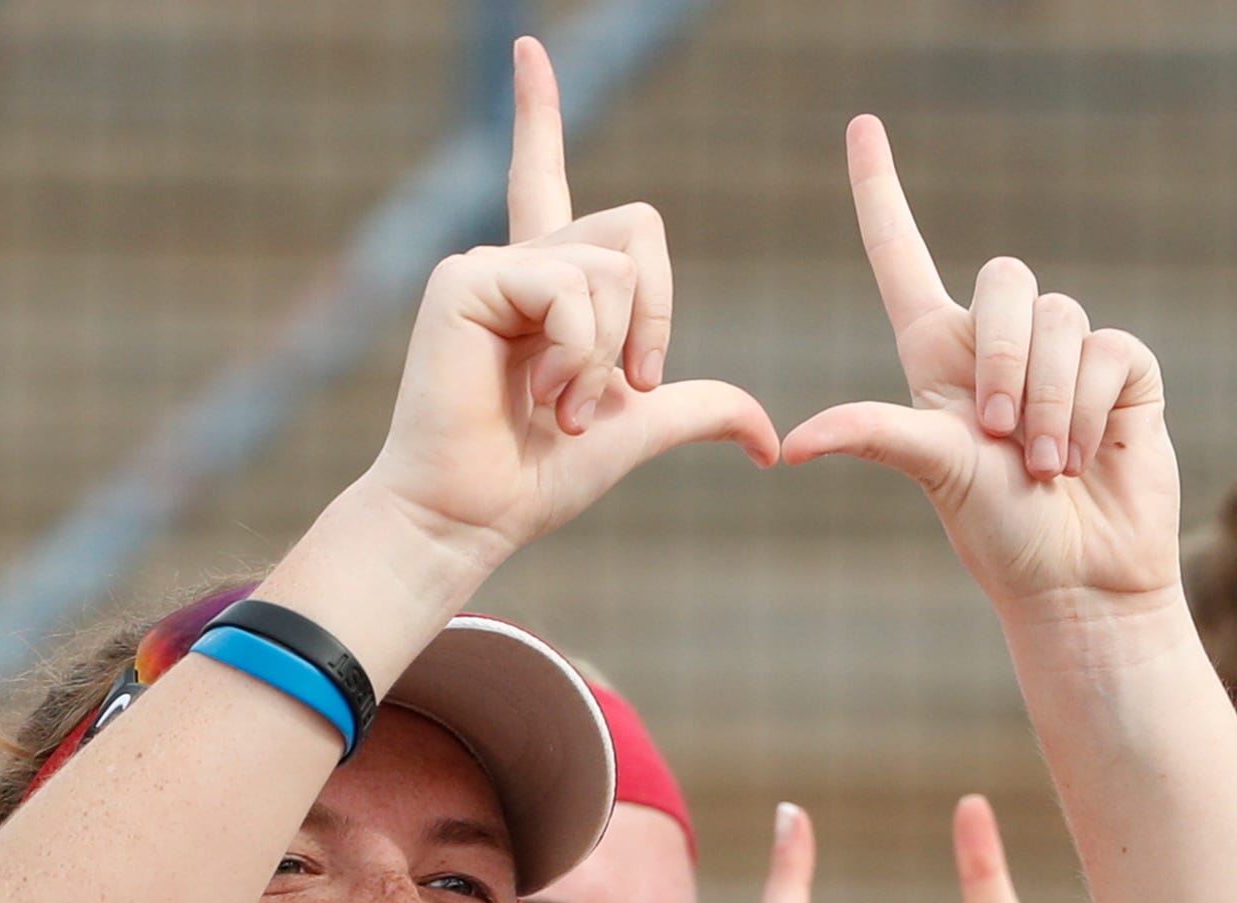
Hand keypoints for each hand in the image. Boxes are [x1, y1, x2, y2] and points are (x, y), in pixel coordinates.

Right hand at [341, 39, 775, 588]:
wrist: (471, 517)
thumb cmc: (536, 478)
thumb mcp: (638, 429)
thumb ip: (701, 408)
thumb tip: (769, 445)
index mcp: (546, 281)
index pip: (545, 175)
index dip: (538, 113)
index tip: (527, 50)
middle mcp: (516, 259)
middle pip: (639, 229)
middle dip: (653, 315)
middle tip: (620, 388)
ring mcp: (488, 264)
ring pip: (613, 267)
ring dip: (606, 356)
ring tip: (560, 408)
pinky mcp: (466, 278)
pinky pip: (571, 287)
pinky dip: (579, 352)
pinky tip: (538, 392)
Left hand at [780, 119, 1178, 619]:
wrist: (1080, 582)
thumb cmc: (1000, 537)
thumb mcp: (931, 473)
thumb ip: (873, 436)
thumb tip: (791, 446)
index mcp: (938, 356)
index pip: (902, 256)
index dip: (881, 192)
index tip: (861, 126)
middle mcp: (1000, 343)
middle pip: (1003, 279)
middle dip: (1004, 358)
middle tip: (1000, 438)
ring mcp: (1065, 352)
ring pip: (1059, 319)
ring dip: (1049, 403)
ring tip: (1047, 467)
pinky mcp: (1123, 368)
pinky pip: (1108, 349)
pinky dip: (1091, 410)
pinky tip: (1089, 457)